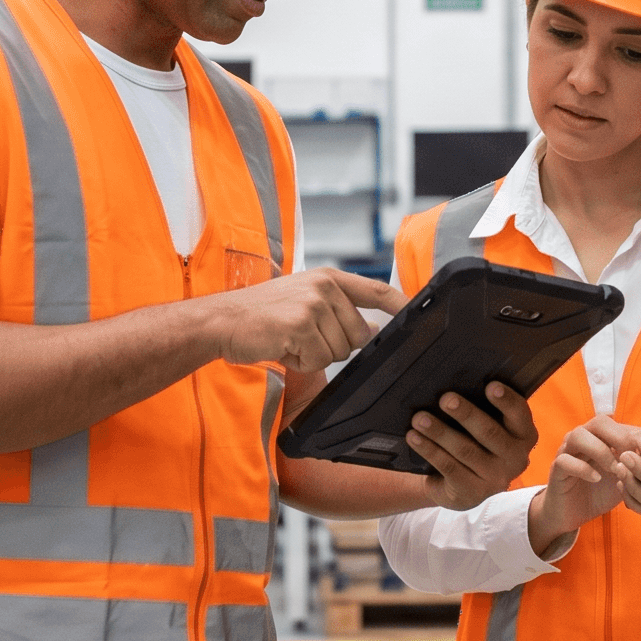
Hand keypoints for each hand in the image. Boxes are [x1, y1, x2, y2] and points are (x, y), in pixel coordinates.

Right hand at [207, 268, 405, 369]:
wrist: (221, 320)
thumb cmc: (261, 315)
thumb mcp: (304, 302)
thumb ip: (339, 311)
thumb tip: (372, 331)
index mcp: (329, 278)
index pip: (377, 291)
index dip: (401, 305)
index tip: (418, 314)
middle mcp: (324, 287)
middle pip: (359, 335)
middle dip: (334, 347)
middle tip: (302, 338)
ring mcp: (313, 304)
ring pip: (338, 351)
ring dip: (313, 356)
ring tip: (288, 340)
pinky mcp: (300, 324)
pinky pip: (317, 359)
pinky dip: (299, 362)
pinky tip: (281, 347)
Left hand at [405, 385, 538, 510]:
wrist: (461, 485)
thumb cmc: (475, 442)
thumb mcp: (486, 427)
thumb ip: (484, 409)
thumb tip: (457, 382)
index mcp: (524, 436)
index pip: (520, 415)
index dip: (507, 401)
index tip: (490, 386)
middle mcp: (516, 459)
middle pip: (490, 432)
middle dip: (466, 414)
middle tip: (445, 399)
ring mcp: (495, 479)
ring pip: (465, 450)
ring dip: (440, 432)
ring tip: (419, 418)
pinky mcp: (472, 492)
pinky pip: (449, 467)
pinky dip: (429, 450)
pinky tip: (414, 437)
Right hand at [528, 416, 640, 557]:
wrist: (572, 513)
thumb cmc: (600, 492)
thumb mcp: (626, 479)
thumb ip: (640, 468)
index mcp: (602, 437)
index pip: (621, 425)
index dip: (638, 435)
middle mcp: (584, 438)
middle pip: (599, 421)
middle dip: (619, 437)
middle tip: (632, 457)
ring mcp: (568, 451)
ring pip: (579, 436)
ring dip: (601, 451)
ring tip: (615, 470)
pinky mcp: (557, 468)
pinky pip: (565, 460)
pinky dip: (583, 468)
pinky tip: (596, 479)